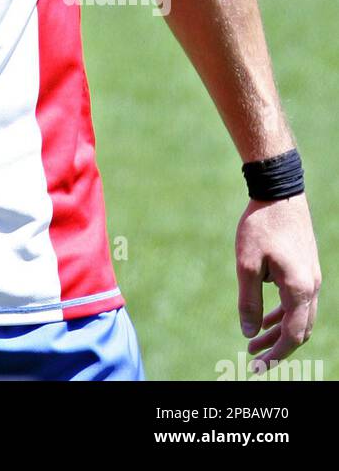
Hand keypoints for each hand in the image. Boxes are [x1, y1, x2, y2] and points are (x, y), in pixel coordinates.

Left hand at [235, 192, 320, 373]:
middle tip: (253, 358)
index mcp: (299, 289)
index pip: (292, 336)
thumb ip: (249, 301)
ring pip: (300, 316)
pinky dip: (283, 313)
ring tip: (254, 341)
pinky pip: (298, 301)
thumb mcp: (247, 264)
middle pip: (299, 331)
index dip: (275, 355)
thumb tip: (249, 333)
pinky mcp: (306, 268)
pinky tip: (264, 316)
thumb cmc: (260, 226)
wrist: (279, 192)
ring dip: (279, 330)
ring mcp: (312, 277)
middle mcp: (312, 287)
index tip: (256, 367)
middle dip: (277, 347)